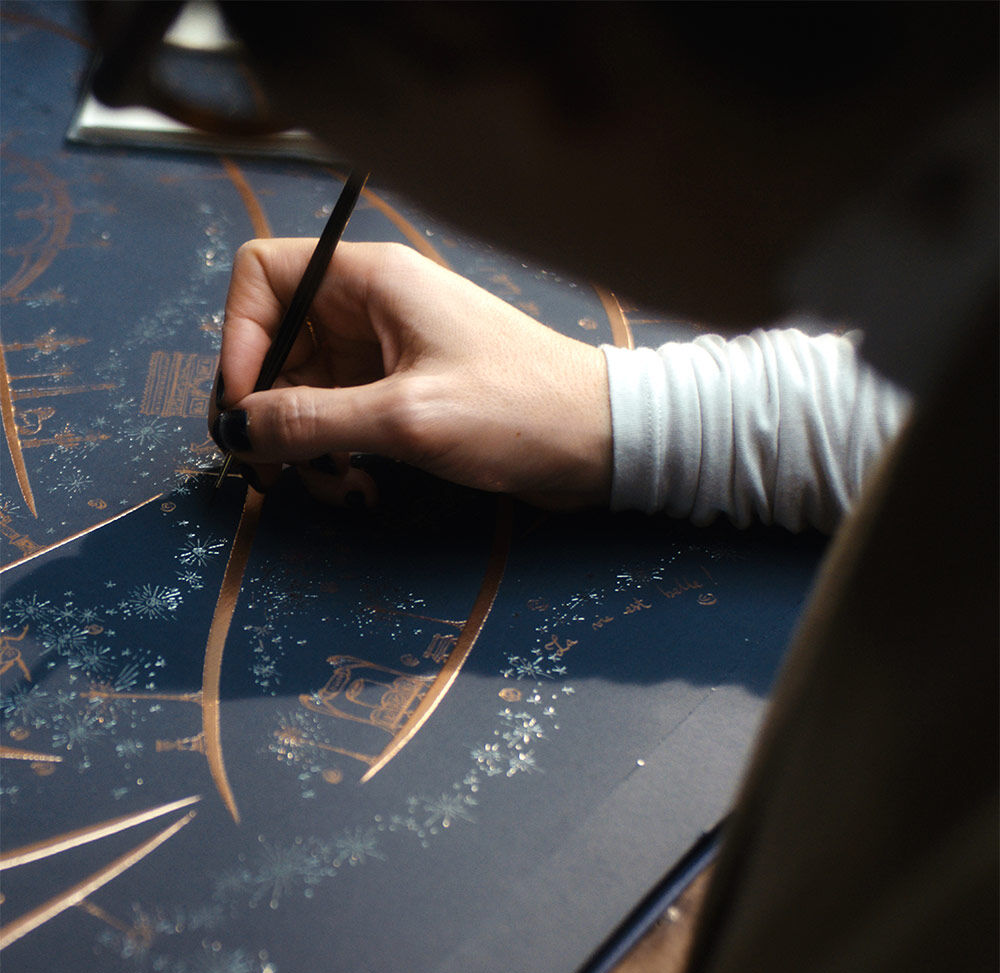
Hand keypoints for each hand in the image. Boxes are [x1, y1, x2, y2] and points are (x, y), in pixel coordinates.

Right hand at [209, 240, 611, 508]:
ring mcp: (387, 353)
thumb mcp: (406, 416)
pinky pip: (341, 415)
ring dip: (300, 441)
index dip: (237, 336)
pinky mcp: (405, 393)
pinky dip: (334, 451)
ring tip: (328, 487)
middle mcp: (372, 309)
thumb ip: (313, 420)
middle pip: (277, 341)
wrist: (600, 439)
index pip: (263, 276)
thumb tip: (237, 427)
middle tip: (267, 469)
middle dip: (265, 406)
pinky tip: (354, 486)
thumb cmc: (516, 409)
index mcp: (372, 281)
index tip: (243, 404)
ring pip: (305, 388)